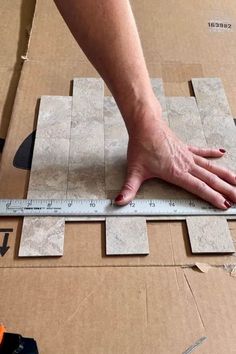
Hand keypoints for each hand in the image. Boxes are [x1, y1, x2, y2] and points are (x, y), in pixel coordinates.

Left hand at [115, 109, 235, 208]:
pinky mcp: (186, 148)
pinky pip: (202, 152)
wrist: (145, 124)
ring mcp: (188, 155)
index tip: (225, 205)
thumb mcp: (134, 171)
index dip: (212, 197)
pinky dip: (212, 154)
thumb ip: (128, 189)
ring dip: (226, 175)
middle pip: (210, 179)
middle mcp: (186, 165)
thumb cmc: (140, 146)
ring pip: (211, 167)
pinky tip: (222, 153)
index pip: (198, 188)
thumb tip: (118, 202)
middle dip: (227, 190)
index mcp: (176, 173)